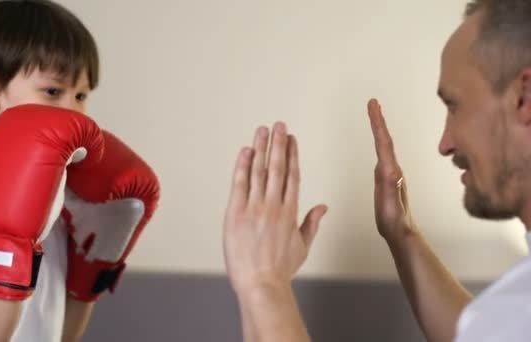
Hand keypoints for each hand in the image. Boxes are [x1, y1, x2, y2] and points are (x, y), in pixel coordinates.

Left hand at [222, 122, 326, 293]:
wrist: (261, 283)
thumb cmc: (280, 269)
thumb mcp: (302, 246)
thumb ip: (312, 223)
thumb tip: (323, 207)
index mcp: (291, 212)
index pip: (293, 175)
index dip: (292, 154)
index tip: (292, 139)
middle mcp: (274, 205)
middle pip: (277, 167)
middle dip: (278, 143)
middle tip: (279, 125)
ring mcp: (255, 207)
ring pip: (259, 170)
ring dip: (261, 148)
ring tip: (263, 130)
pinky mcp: (236, 213)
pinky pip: (240, 183)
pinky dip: (242, 165)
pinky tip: (246, 150)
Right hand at [367, 99, 415, 240]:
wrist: (401, 232)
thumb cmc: (393, 221)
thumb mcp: (391, 207)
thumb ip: (392, 190)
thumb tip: (392, 171)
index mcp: (391, 172)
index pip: (384, 143)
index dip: (378, 124)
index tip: (373, 107)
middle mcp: (393, 169)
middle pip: (385, 139)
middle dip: (378, 120)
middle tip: (372, 103)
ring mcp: (391, 173)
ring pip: (385, 145)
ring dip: (379, 128)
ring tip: (374, 115)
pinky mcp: (388, 178)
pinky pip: (383, 153)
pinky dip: (379, 142)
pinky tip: (378, 141)